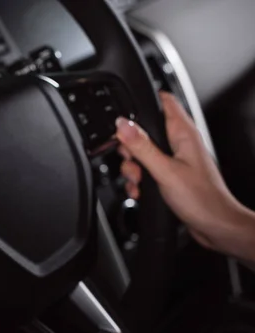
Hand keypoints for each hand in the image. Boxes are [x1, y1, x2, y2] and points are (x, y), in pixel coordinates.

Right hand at [117, 92, 254, 260]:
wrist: (215, 226)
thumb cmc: (201, 199)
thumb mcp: (164, 170)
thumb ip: (141, 146)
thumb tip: (122, 125)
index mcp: (183, 133)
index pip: (162, 101)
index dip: (141, 104)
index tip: (124, 119)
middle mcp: (179, 143)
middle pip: (144, 130)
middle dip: (130, 146)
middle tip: (133, 160)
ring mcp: (175, 159)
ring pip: (142, 153)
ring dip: (133, 167)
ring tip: (138, 180)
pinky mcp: (170, 174)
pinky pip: (146, 170)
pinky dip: (139, 180)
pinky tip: (141, 190)